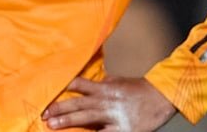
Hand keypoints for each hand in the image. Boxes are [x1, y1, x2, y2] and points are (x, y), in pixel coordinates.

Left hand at [42, 77, 175, 131]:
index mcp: (105, 87)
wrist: (162, 97)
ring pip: (86, 119)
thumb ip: (102, 82)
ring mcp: (114, 116)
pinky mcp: (123, 130)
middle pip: (78, 103)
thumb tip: (87, 80)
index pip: (79, 84)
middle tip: (43, 113)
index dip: (63, 88)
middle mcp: (107, 100)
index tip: (48, 91)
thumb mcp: (118, 81)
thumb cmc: (139, 89)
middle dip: (60, 108)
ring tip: (52, 125)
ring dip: (68, 121)